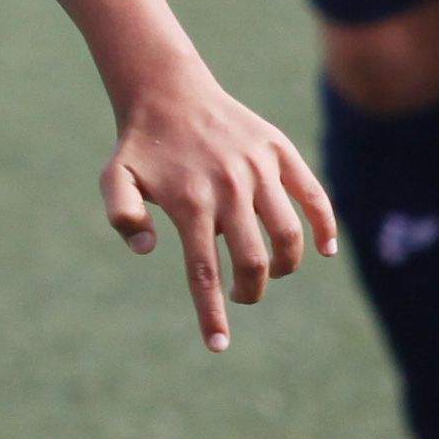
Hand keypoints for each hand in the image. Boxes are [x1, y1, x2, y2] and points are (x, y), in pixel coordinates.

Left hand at [103, 67, 336, 350]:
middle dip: (250, 291)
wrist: (168, 91)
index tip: (218, 346)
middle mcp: (229, 188)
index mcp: (190, 203)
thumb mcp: (114, 178)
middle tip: (240, 295)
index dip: (212, 314)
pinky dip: (325, 225)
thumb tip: (146, 248)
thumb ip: (121, 214)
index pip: (205, 273)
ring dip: (284, 265)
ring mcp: (259, 170)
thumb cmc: (140, 146)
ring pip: (288, 234)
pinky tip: (325, 250)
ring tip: (269, 271)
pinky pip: (312, 195)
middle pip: (253, 261)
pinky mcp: (280, 152)